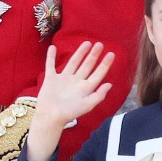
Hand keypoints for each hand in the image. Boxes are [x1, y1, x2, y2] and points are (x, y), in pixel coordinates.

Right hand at [24, 42, 114, 160]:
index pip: (97, 74)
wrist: (50, 117)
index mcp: (85, 88)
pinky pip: (51, 65)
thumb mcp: (87, 105)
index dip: (105, 64)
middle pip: (87, 65)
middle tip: (100, 44)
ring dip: (79, 53)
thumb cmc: (69, 114)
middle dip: (94, 55)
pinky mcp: (51, 79)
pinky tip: (52, 47)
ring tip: (87, 43)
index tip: (111, 54)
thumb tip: (110, 84)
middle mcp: (76, 82)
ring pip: (73, 62)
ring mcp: (63, 79)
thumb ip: (98, 95)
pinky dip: (51, 57)